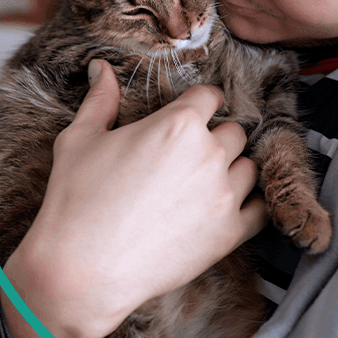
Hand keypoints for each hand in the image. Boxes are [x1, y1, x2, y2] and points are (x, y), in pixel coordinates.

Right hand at [0, 59, 268, 337]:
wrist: (82, 270)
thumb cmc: (76, 201)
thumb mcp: (80, 139)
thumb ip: (100, 99)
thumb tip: (101, 67)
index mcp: (178, 123)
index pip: (210, 96)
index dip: (200, 103)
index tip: (192, 114)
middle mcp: (209, 153)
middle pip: (234, 132)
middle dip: (215, 138)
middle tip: (189, 156)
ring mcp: (224, 194)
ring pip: (249, 167)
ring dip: (233, 170)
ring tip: (205, 183)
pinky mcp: (230, 233)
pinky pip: (261, 209)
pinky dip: (250, 206)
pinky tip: (229, 207)